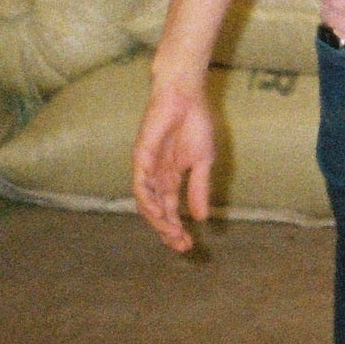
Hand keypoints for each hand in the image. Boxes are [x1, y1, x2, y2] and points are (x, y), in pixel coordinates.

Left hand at [132, 74, 217, 253]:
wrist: (186, 96)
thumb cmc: (195, 123)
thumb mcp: (204, 162)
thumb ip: (199, 189)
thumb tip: (201, 217)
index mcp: (172, 178)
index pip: (170, 209)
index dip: (178, 228)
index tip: (189, 245)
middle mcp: (156, 177)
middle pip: (157, 211)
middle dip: (168, 230)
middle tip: (181, 246)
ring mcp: (147, 169)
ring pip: (146, 202)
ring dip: (157, 220)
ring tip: (172, 233)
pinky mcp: (140, 158)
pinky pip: (140, 184)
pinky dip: (147, 200)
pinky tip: (158, 212)